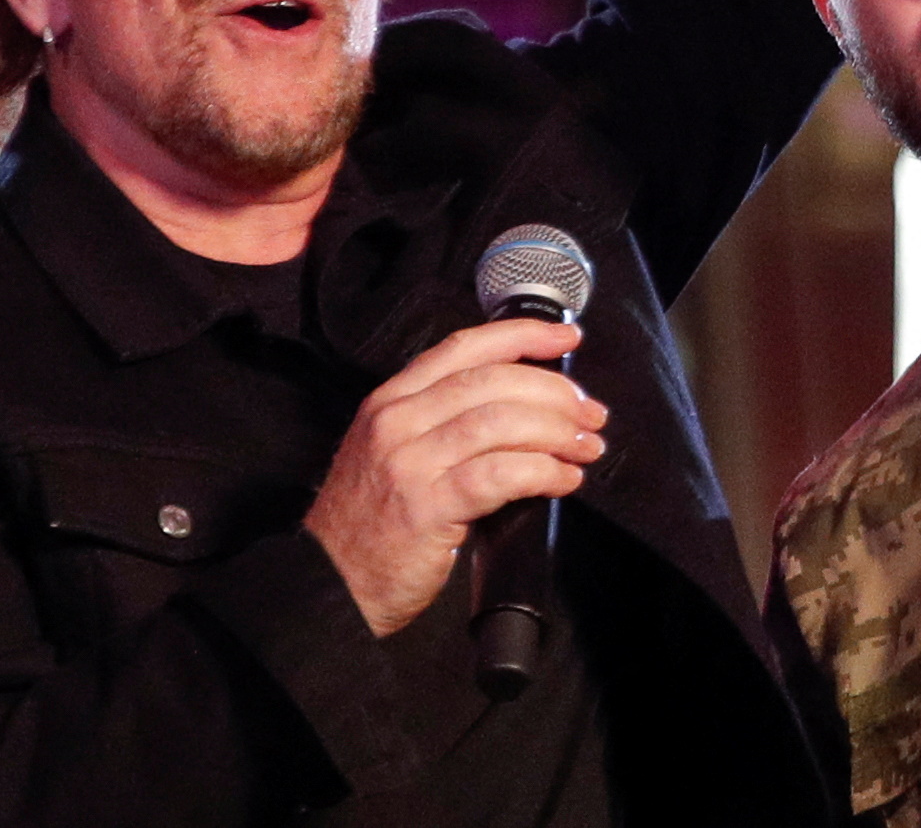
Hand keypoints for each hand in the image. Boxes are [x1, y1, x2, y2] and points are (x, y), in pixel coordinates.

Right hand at [303, 319, 605, 636]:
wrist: (331, 585)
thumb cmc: (371, 525)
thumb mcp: (393, 452)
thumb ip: (442, 422)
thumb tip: (525, 407)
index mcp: (391, 400)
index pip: (465, 347)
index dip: (524, 335)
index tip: (566, 339)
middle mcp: (398, 421)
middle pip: (493, 381)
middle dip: (554, 392)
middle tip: (589, 413)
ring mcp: (410, 462)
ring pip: (501, 422)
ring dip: (557, 431)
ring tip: (585, 447)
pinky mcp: (427, 506)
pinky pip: (500, 475)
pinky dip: (543, 471)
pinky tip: (563, 479)